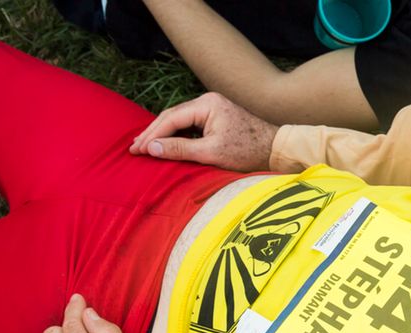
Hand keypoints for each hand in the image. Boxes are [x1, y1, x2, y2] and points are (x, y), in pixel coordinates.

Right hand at [130, 91, 279, 171]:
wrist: (276, 150)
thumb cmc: (248, 151)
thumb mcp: (211, 153)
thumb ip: (180, 149)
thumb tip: (151, 148)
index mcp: (207, 104)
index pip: (171, 119)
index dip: (152, 135)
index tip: (137, 149)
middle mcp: (208, 101)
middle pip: (172, 117)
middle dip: (153, 133)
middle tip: (134, 148)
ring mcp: (212, 108)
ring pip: (179, 121)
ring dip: (163, 135)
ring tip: (144, 147)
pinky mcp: (216, 118)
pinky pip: (189, 125)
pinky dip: (176, 135)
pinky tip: (165, 145)